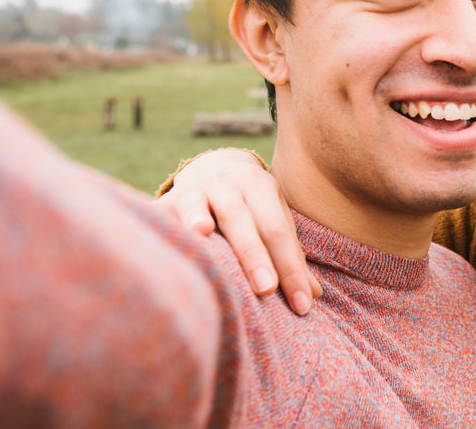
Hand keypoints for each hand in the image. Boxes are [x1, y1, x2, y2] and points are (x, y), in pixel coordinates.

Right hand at [153, 148, 321, 313]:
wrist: (211, 170)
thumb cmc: (251, 208)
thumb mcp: (273, 220)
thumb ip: (290, 255)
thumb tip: (313, 295)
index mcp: (259, 186)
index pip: (277, 230)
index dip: (291, 268)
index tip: (302, 305)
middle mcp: (227, 183)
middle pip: (241, 219)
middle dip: (254, 255)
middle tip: (266, 289)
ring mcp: (194, 189)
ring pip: (198, 206)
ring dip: (198, 218)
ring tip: (203, 233)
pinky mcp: (165, 202)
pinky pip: (162, 213)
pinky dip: (166, 224)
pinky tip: (169, 236)